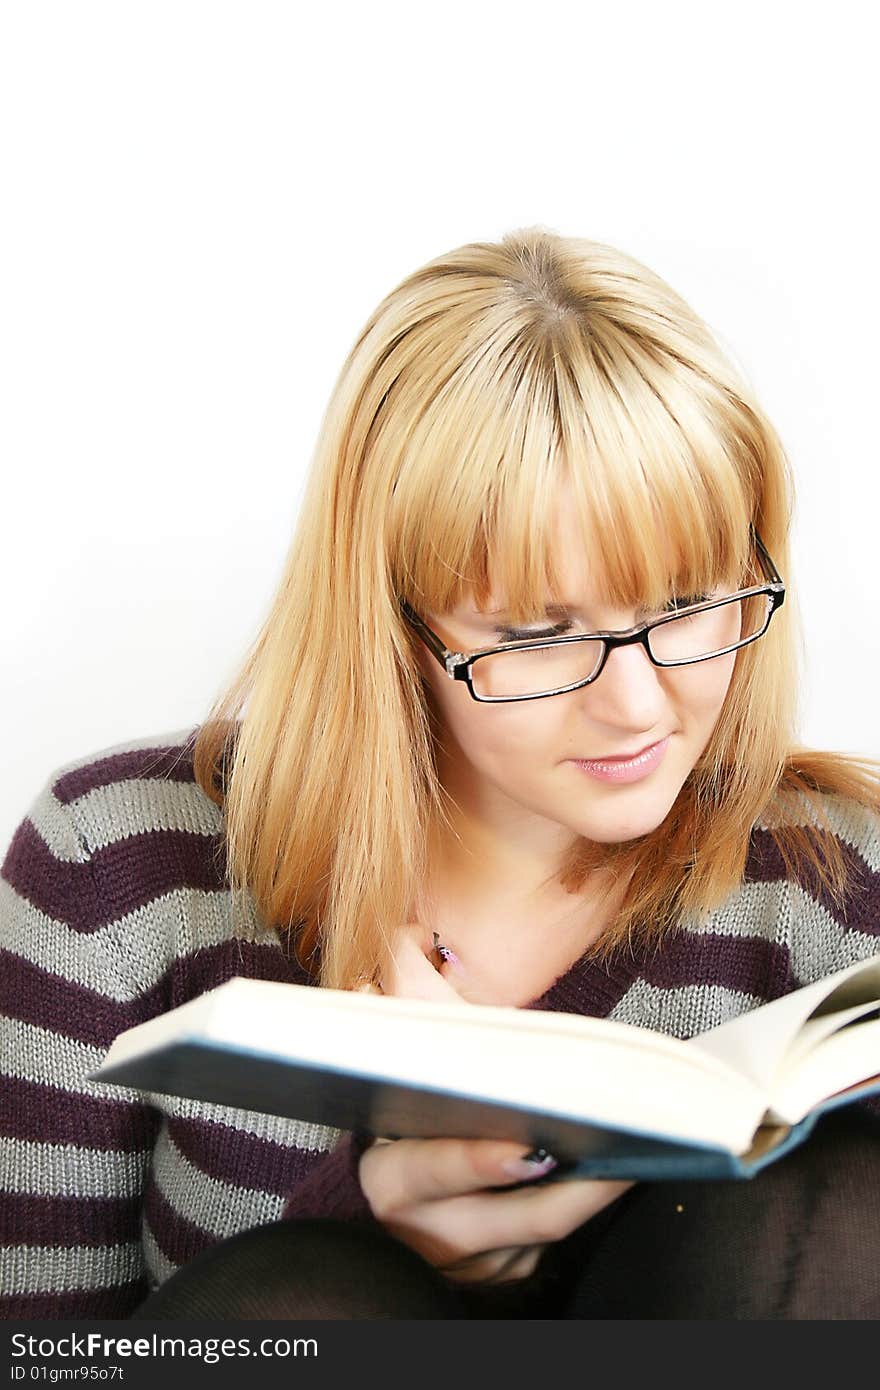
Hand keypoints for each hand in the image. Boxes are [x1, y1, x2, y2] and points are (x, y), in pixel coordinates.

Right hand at [357, 925, 634, 1284]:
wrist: (398, 1192)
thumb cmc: (410, 1109)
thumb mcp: (398, 1069)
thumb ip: (399, 1020)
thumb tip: (382, 962)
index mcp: (389, 1174)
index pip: (427, 1172)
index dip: (476, 1161)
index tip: (531, 1144)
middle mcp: (421, 1230)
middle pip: (503, 1220)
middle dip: (566, 1190)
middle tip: (619, 1151)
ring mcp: (465, 1262)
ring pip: (536, 1237)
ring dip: (591, 1196)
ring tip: (643, 1150)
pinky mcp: (499, 1274)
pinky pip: (547, 1248)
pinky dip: (584, 1206)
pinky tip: (624, 1169)